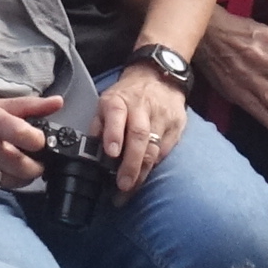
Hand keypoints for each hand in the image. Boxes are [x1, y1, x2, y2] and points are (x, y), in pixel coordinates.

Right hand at [0, 93, 62, 189]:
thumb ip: (29, 106)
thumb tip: (58, 103)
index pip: (20, 132)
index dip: (37, 140)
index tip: (40, 142)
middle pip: (19, 165)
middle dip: (35, 168)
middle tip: (38, 163)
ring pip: (9, 181)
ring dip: (20, 178)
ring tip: (20, 168)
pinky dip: (1, 182)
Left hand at [94, 67, 191, 194]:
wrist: (159, 77)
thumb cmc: (127, 96)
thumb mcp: (107, 101)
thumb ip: (99, 124)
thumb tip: (90, 148)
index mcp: (120, 100)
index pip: (116, 114)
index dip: (114, 133)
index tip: (111, 153)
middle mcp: (142, 107)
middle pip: (139, 136)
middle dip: (131, 163)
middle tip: (122, 185)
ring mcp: (162, 117)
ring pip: (154, 148)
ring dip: (142, 172)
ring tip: (130, 191)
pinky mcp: (177, 126)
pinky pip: (165, 150)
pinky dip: (154, 166)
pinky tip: (145, 177)